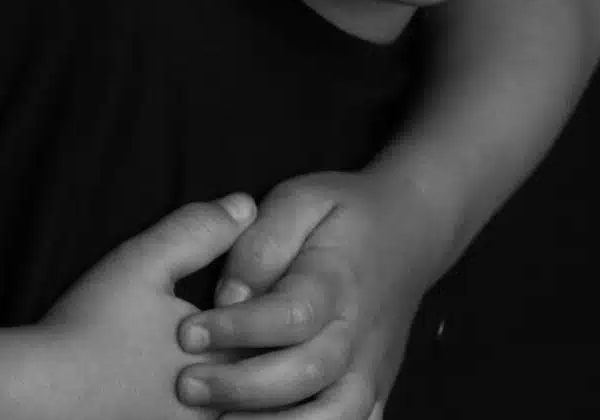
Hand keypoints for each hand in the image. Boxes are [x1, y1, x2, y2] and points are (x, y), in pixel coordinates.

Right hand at [36, 193, 257, 419]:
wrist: (37, 395)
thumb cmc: (88, 327)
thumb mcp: (142, 264)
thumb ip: (198, 231)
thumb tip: (247, 205)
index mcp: (223, 355)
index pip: (280, 334)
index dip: (278, 312)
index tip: (267, 296)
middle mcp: (219, 404)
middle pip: (271, 382)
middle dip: (270, 359)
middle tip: (264, 340)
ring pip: (247, 415)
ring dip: (246, 395)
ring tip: (227, 372)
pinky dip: (212, 412)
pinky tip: (183, 397)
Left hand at [174, 172, 435, 418]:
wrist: (412, 231)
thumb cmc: (343, 213)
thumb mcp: (300, 200)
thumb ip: (262, 244)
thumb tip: (229, 295)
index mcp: (336, 280)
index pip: (289, 314)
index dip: (237, 329)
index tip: (187, 333)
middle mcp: (358, 331)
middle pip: (307, 373)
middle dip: (242, 386)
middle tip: (187, 385)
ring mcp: (371, 366)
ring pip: (337, 415)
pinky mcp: (376, 389)